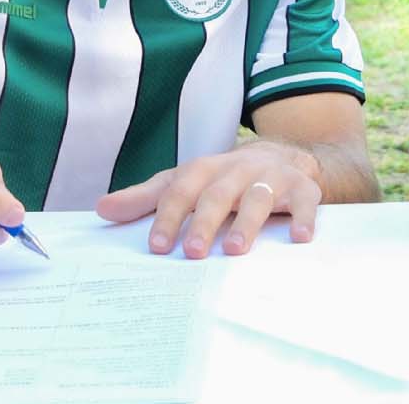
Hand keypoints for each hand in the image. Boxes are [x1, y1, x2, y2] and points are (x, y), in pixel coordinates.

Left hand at [96, 142, 322, 258]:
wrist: (284, 155)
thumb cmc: (224, 178)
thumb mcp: (186, 183)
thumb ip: (147, 198)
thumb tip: (102, 209)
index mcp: (205, 169)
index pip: (181, 190)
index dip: (168, 216)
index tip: (156, 246)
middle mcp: (237, 169)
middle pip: (218, 193)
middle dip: (204, 222)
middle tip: (192, 253)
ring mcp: (272, 176)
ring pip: (258, 196)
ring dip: (247, 222)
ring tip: (235, 250)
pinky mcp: (304, 187)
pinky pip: (307, 200)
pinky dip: (304, 217)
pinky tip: (300, 238)